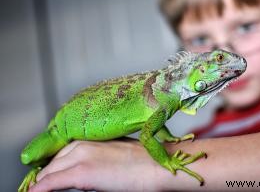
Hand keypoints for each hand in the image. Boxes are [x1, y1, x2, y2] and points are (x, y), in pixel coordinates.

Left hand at [29, 139, 159, 191]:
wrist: (156, 165)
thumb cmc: (144, 161)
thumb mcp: (117, 153)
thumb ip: (99, 157)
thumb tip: (93, 168)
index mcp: (91, 139)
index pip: (63, 153)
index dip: (55, 166)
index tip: (51, 175)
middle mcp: (82, 145)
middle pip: (54, 162)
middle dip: (47, 174)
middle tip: (42, 186)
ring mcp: (80, 157)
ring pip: (50, 171)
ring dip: (43, 181)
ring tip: (37, 190)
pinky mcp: (81, 172)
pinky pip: (52, 182)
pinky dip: (40, 188)